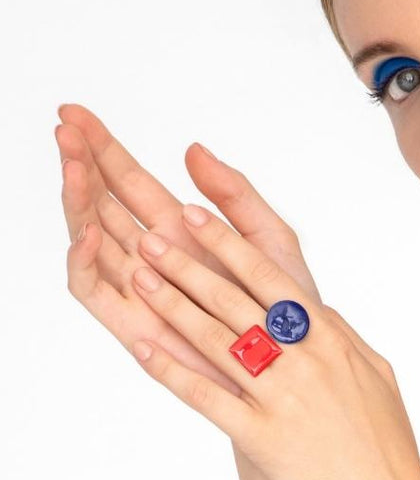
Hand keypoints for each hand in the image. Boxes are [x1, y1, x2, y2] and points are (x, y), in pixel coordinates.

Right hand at [56, 102, 321, 400]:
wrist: (295, 366)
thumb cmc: (289, 307)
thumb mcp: (271, 238)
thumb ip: (235, 195)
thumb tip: (193, 150)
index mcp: (184, 232)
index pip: (132, 183)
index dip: (105, 149)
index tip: (77, 113)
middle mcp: (154, 257)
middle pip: (102, 204)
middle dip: (81, 165)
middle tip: (64, 127)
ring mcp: (139, 291)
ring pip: (92, 239)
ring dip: (77, 202)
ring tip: (73, 165)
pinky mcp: (134, 325)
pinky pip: (95, 291)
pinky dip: (84, 260)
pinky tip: (89, 230)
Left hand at [66, 163, 419, 479]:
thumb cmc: (389, 448)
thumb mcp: (377, 377)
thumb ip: (344, 338)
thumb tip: (317, 311)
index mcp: (333, 341)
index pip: (272, 279)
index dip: (229, 246)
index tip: (197, 218)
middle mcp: (306, 360)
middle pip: (237, 300)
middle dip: (189, 263)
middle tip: (152, 234)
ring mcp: (283, 398)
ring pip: (216, 339)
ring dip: (172, 304)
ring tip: (139, 276)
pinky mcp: (262, 438)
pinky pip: (207, 395)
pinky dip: (171, 369)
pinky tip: (142, 346)